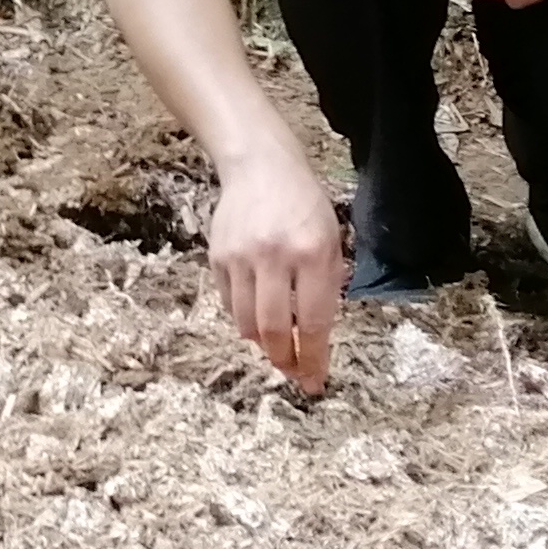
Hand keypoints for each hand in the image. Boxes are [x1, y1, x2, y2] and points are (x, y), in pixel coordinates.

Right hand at [209, 142, 344, 397]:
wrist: (260, 167)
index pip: (314, 320)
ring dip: (262, 344)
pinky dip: (244, 320)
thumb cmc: (304, 205)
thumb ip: (325, 285)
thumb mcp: (330, 240)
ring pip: (246, 323)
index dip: (314, 357)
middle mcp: (273, 256)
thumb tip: (315, 338)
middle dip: (285, 360)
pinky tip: (257, 318)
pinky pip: (229, 305)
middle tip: (293, 372)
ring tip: (276, 348)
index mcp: (312, 252)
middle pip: (274, 329)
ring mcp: (240, 257)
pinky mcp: (217, 257)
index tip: (315, 381)